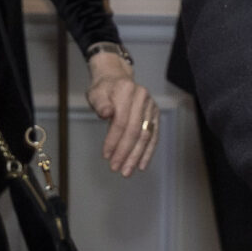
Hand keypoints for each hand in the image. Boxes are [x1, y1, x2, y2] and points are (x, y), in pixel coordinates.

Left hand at [85, 52, 157, 176]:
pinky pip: (153, 136)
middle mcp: (142, 97)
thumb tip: (106, 113)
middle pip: (135, 130)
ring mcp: (151, 106)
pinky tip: (141, 165)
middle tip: (116, 168)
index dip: (113, 140)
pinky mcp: (155, 114)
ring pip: (146, 135)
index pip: (121, 121)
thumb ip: (100, 104)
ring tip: (127, 171)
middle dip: (125, 152)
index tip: (106, 155)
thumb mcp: (96, 93)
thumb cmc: (103, 90)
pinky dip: (148, 152)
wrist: (116, 80)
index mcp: (127, 90)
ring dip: (136, 156)